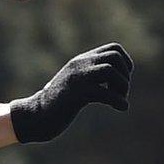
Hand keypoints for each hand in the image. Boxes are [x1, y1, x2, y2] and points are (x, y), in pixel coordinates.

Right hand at [8, 42, 132, 142]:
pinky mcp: (76, 94)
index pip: (114, 48)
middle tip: (121, 92)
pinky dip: (119, 101)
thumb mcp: (78, 84)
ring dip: (123, 87)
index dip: (125, 63)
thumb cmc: (60, 103)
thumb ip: (93, 78)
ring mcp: (77, 78)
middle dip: (125, 75)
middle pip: (114, 57)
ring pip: (110, 71)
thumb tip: (115, 82)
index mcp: (82, 60)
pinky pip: (104, 93)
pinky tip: (122, 108)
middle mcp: (80, 65)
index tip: (123, 80)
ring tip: (120, 100)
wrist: (37, 114)